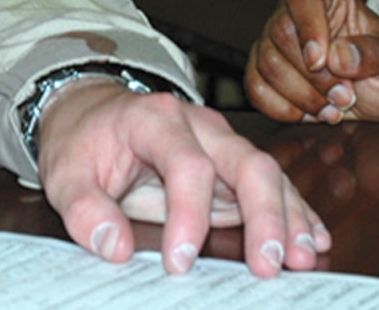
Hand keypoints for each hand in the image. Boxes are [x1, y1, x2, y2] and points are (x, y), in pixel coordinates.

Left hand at [34, 81, 329, 277]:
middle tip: (269, 264)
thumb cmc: (84, 142)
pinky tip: (313, 240)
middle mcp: (199, 125)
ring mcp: (221, 143)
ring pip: (267, 172)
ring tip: (302, 257)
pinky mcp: (231, 166)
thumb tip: (113, 248)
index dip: (189, 213)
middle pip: (246, 160)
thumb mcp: (65, 173)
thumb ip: (83, 210)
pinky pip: (271, 185)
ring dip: (289, 216)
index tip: (179, 262)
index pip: (186, 163)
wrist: (93, 113)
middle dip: (264, 213)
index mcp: (155, 119)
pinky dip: (295, 211)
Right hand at [245, 0, 378, 123]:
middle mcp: (296, 13)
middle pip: (280, 36)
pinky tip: (309, 114)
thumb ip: (375, 54)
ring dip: (301, 97)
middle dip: (313, 77)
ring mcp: (275, 43)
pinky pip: (256, 88)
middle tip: (343, 95)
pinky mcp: (264, 72)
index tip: (322, 61)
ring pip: (266, 64)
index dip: (309, 29)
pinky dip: (282, 109)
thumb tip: (340, 56)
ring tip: (332, 107)